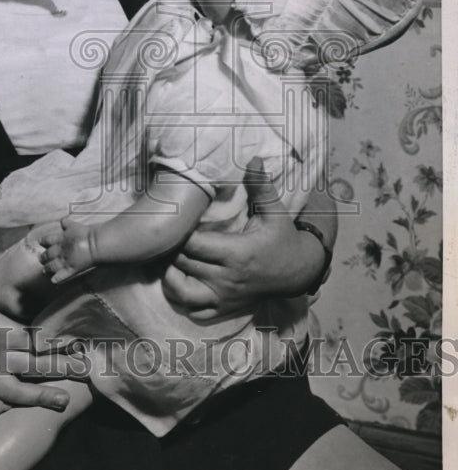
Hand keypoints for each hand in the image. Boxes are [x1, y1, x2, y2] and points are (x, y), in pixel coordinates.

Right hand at [0, 275, 80, 417]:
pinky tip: (7, 407)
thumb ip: (11, 294)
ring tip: (62, 401)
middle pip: (34, 366)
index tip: (82, 345)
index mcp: (0, 329)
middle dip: (63, 370)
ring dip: (38, 397)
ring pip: (12, 392)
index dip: (62, 343)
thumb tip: (37, 303)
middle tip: (87, 373)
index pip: (39, 340)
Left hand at [39, 218, 96, 283]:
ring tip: (45, 271)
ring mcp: (65, 260)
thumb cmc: (87, 233)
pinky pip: (62, 275)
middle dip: (43, 257)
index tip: (40, 242)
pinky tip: (53, 281)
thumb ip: (67, 224)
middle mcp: (60, 250)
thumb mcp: (75, 225)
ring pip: (52, 266)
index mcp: (60, 238)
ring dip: (47, 268)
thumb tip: (62, 221)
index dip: (42, 241)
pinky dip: (57, 279)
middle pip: (48, 254)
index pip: (47, 240)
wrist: (96, 243)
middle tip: (41, 259)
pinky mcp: (72, 269)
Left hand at [162, 158, 326, 316]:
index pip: (193, 245)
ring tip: (171, 260)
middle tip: (170, 236)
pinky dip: (182, 298)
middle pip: (184, 264)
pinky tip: (182, 280)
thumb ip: (260, 187)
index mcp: (237, 253)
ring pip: (182, 292)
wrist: (299, 271)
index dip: (181, 234)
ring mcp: (225, 297)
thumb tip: (253, 159)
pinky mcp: (225, 308)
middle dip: (173, 250)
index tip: (180, 223)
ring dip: (171, 277)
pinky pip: (194, 310)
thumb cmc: (283, 239)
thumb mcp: (275, 212)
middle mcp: (228, 278)